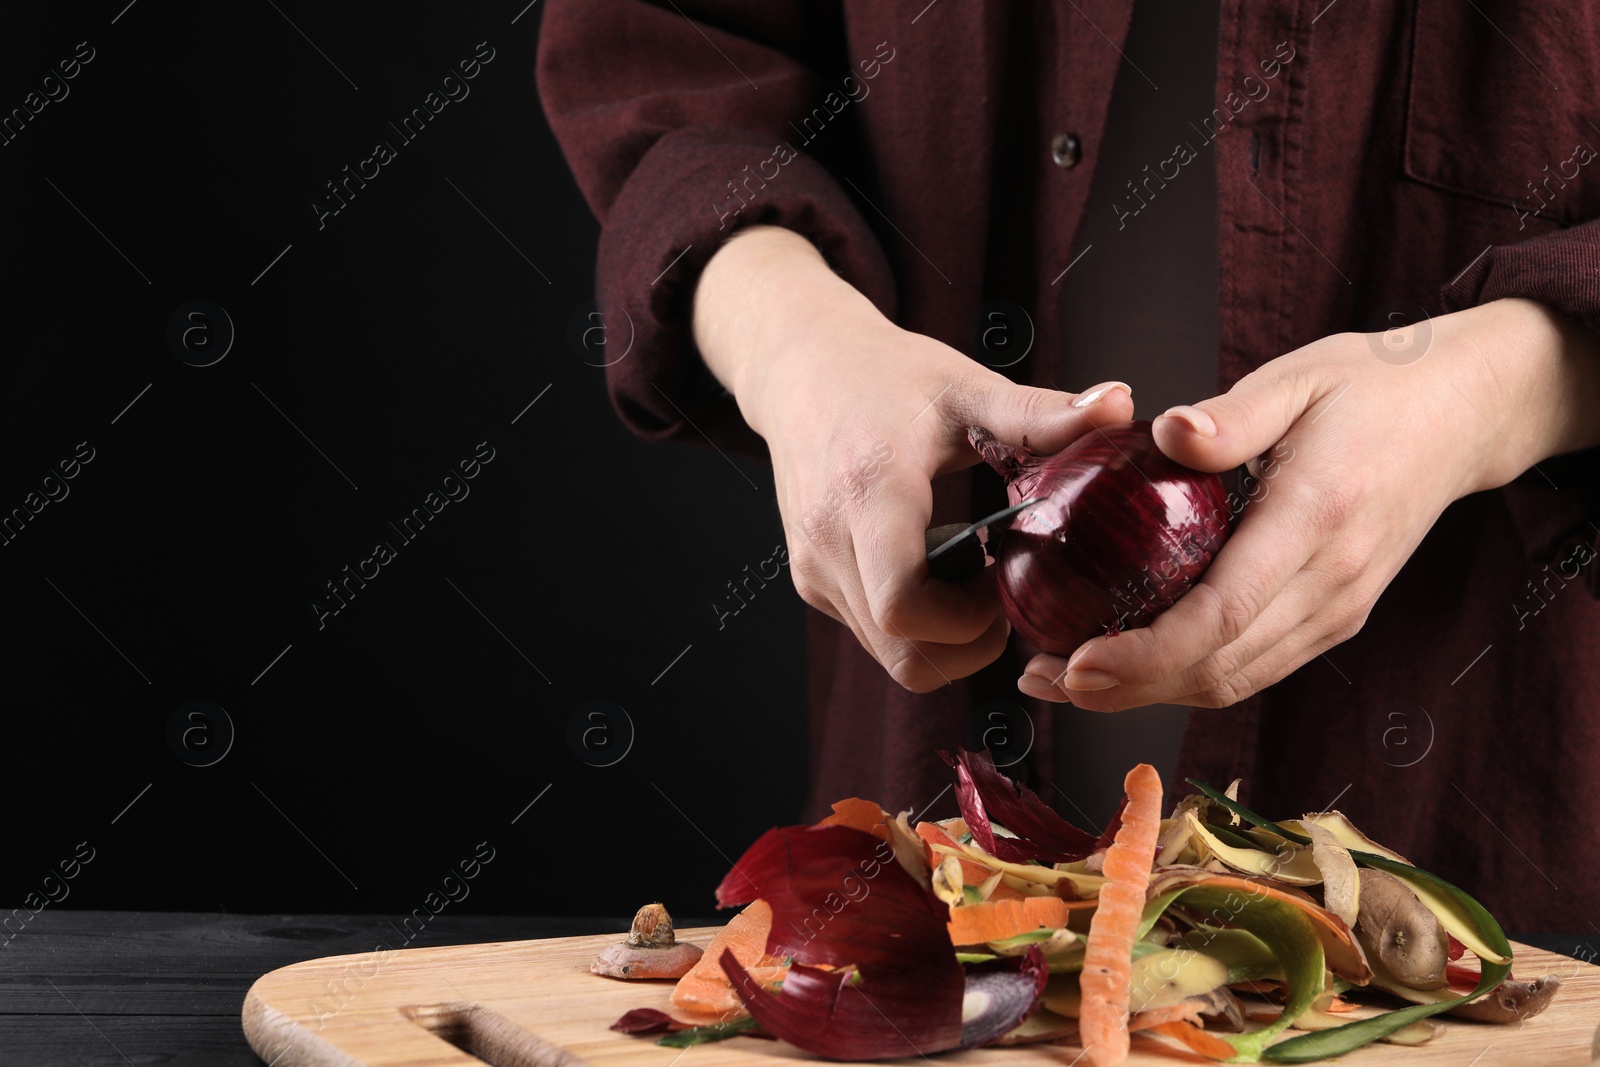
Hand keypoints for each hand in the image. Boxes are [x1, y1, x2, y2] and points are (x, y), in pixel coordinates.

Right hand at [693, 226, 1134, 690]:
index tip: (1005, 573)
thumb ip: (1039, 411)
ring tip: (976, 574)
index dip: (969, 618)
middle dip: (971, 643)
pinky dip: (920, 624)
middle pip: (907, 655)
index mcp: (868, 496)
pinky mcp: (813, 582)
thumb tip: (1120, 405)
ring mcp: (815, 571)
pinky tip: (943, 567)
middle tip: (1006, 589)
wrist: (801, 368)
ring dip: (947, 638)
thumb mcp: (965, 387)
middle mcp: (829, 545)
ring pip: (892, 657)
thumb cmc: (883, 373)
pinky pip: (875, 636)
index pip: (905, 607)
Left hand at [1018, 297, 1599, 709]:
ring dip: (1149, 693)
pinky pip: (1253, 667)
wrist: (1462, 415)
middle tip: (1044, 678)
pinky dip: (1187, 679)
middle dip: (1125, 687)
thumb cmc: (1374, 389)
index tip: (1077, 664)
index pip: (1223, 613)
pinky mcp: (1334, 617)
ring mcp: (1338, 609)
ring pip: (1235, 681)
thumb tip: (1165, 432)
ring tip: (1068, 681)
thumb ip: (1231, 416)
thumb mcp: (1299, 378)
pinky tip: (1132, 666)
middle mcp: (1331, 583)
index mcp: (1317, 520)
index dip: (1145, 653)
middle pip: (1219, 667)